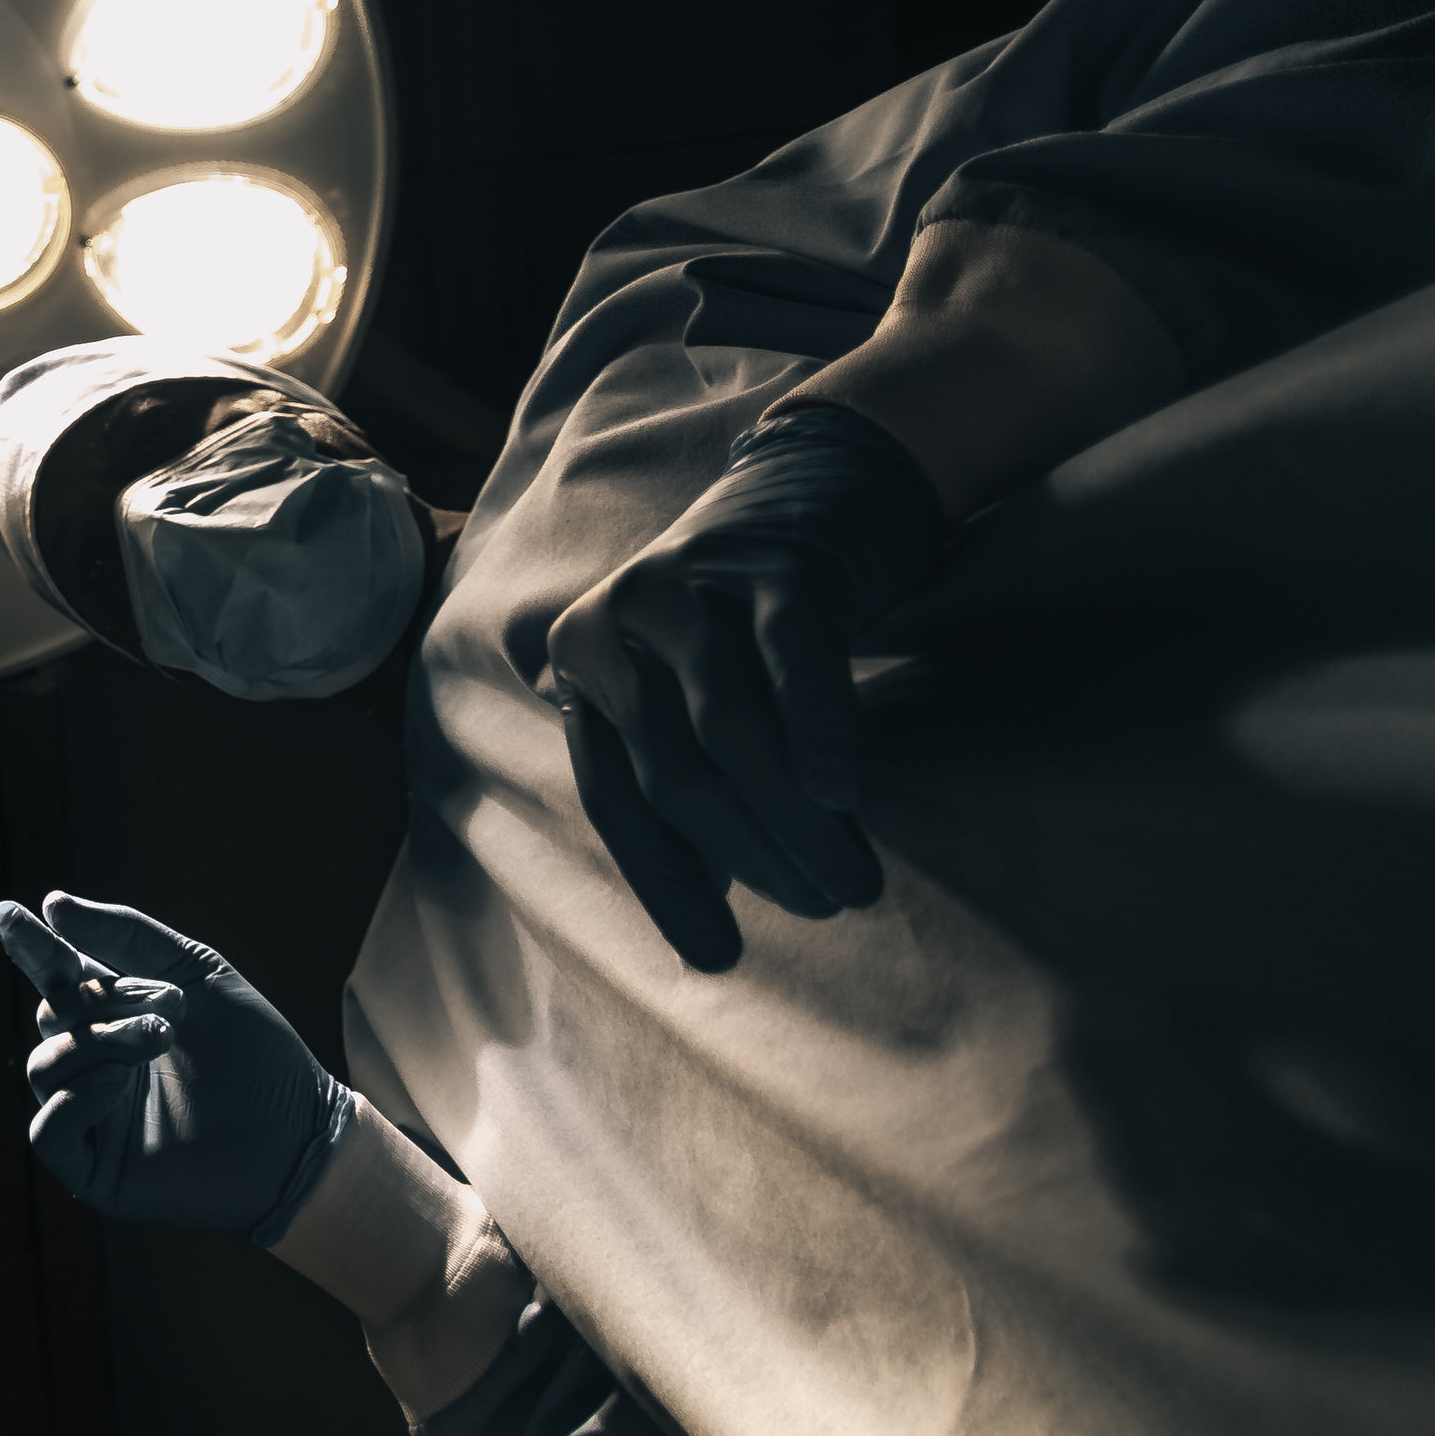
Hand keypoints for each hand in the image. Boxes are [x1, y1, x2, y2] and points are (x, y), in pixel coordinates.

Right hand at [0, 893, 345, 1240]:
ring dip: (98, 1046)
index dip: (29, 944)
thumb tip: (51, 905)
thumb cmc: (256, 1053)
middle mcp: (95, 1063)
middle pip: (51, 1017)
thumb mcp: (196, 974)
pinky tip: (118, 1086)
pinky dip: (76, 1100)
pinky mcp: (93, 1168)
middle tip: (170, 1011)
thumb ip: (126, 937)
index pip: (57, 975)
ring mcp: (91, 1116)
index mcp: (116, 1016)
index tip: (3, 912)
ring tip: (157, 1044)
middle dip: (102, 1003)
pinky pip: (46, 1129)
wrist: (297, 1132)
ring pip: (43, 1068)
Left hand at [539, 406, 953, 969]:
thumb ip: (673, 763)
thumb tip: (702, 900)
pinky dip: (816, 735)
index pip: (614, 796)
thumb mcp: (681, 679)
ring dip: (794, 822)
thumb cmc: (747, 615)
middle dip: (749, 857)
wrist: (818, 477)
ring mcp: (693, 589)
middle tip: (822, 904)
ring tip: (851, 880)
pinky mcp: (775, 567)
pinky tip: (843, 795)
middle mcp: (618, 622)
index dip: (665, 883)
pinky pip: (791, 665)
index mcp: (583, 661)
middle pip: (674, 772)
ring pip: (731, 733)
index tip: (720, 958)